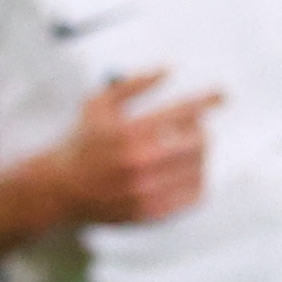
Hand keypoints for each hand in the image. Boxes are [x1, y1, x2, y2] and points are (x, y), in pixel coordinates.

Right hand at [37, 71, 223, 225]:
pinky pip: (194, 196)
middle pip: (197, 142)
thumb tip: (168, 69)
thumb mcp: (100, 103)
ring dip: (199, 155)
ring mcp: (147, 191)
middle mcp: (139, 163)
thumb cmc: (82, 143)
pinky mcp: (152, 213)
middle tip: (197, 128)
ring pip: (198, 168)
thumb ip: (134, 84)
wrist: (60, 189)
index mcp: (129, 133)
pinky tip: (186, 172)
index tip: (221, 95)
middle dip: (201, 130)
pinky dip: (197, 180)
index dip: (207, 101)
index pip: (183, 112)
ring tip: (188, 150)